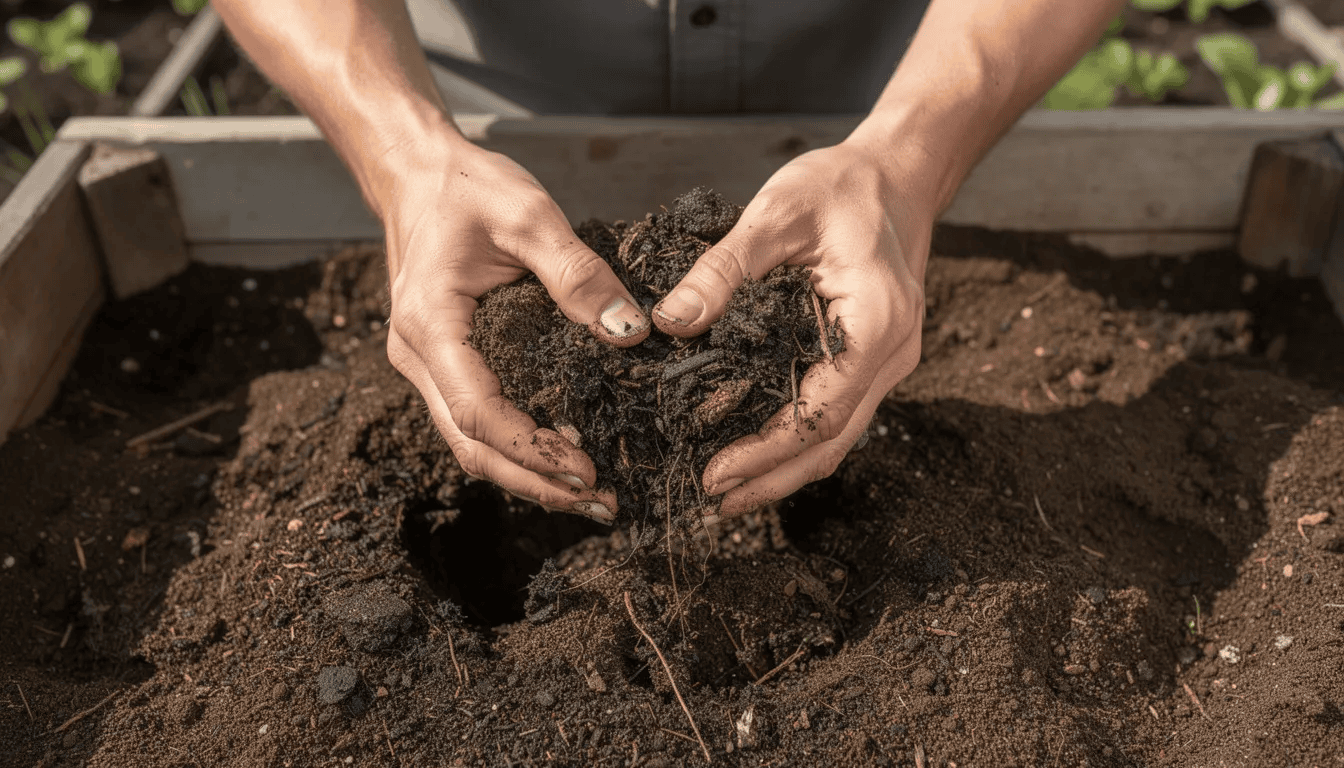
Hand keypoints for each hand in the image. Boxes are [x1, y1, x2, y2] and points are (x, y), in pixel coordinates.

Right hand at [380, 132, 650, 522]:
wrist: (417, 172)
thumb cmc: (467, 187)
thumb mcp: (530, 214)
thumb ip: (578, 273)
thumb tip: (629, 332)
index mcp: (430, 322)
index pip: (478, 411)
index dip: (531, 450)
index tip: (586, 469)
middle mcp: (418, 355)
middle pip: (471, 445)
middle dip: (533, 483)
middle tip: (599, 502)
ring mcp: (425, 363)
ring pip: (469, 441)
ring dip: (525, 473)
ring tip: (589, 492)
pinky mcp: (442, 362)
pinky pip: (475, 418)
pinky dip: (516, 446)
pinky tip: (562, 453)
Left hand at [652, 138, 931, 516]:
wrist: (897, 172)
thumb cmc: (841, 185)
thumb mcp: (776, 212)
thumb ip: (724, 269)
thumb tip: (669, 321)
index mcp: (877, 323)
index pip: (822, 411)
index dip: (767, 451)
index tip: (716, 474)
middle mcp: (892, 354)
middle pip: (833, 440)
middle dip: (773, 477)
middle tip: (714, 501)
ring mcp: (887, 361)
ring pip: (838, 435)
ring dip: (785, 467)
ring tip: (728, 492)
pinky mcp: (871, 358)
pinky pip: (836, 412)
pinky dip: (796, 439)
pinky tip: (757, 450)